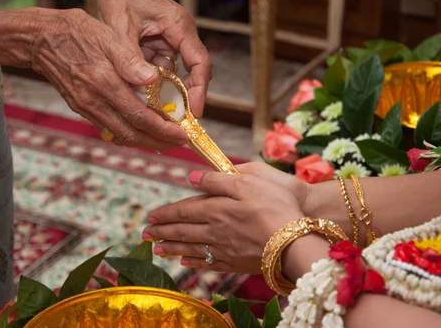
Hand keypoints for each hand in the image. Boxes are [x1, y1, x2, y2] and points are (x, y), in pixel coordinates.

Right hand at [32, 8, 187, 149]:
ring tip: (166, 139)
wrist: (40, 40)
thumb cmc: (76, 33)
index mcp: (104, 83)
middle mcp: (94, 101)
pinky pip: (109, 128)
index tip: (182, 133)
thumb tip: (151, 79)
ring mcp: (86, 107)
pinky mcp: (81, 108)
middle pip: (131, 134)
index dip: (163, 129)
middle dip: (158, 142)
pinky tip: (142, 129)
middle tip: (180, 142)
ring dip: (145, 141)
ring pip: (120, 135)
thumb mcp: (106, 37)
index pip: (139, 116)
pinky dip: (129, 133)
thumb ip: (129, 60)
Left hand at [95, 0, 211, 116]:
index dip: (200, 89)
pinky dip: (153, 78)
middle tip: (176, 119)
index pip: (200, 63)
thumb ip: (132, 57)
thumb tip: (145, 85)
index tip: (195, 111)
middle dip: (185, 94)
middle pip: (193, 70)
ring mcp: (171, 37)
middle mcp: (180, 32)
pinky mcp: (160, 41)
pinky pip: (162, 65)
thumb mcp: (122, 28)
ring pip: (175, 70)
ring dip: (165, 87)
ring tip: (154, 109)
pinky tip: (141, 91)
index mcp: (179, 26)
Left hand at [142, 164, 304, 273]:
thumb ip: (217, 180)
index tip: (151, 217)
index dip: (166, 214)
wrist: (295, 241)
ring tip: (157, 250)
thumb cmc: (275, 206)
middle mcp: (215, 231)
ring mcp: (225, 249)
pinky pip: (208, 263)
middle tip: (145, 236)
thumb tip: (192, 177)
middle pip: (183, 231)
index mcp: (216, 209)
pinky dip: (194, 262)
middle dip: (162, 232)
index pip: (184, 211)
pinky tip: (185, 262)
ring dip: (172, 248)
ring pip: (192, 248)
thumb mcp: (247, 182)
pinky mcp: (237, 262)